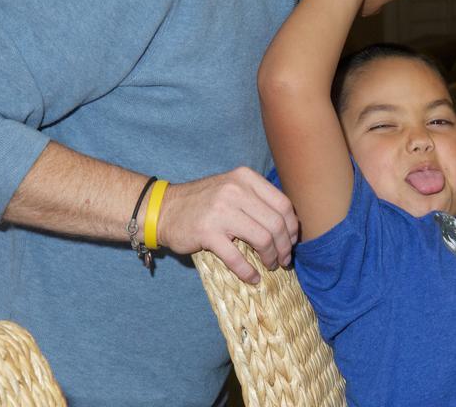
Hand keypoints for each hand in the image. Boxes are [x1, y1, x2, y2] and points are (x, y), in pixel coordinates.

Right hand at [157, 167, 297, 283]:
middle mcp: (235, 190)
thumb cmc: (204, 202)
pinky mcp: (207, 233)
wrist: (163, 209)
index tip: (291, 241)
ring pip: (263, 239)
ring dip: (270, 257)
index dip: (292, 227)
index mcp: (245, 178)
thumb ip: (258, 200)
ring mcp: (221, 211)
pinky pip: (237, 257)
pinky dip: (248, 271)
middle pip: (276, 223)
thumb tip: (289, 226)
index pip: (283, 204)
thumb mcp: (232, 188)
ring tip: (270, 265)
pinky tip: (252, 277)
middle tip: (283, 259)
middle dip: (285, 246)